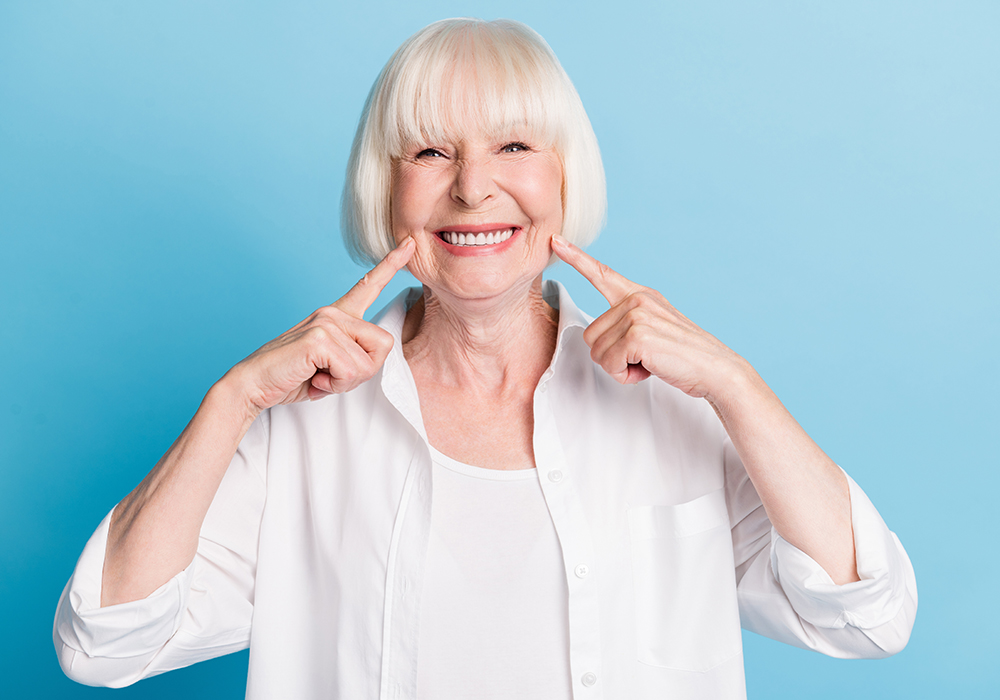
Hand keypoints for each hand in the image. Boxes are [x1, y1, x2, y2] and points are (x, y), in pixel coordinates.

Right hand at [229, 237, 414, 412]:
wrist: (252, 385)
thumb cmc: (293, 376)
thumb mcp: (332, 365)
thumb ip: (354, 356)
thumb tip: (373, 359)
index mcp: (336, 315)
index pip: (369, 285)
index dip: (392, 265)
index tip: (410, 243)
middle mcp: (333, 312)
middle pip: (384, 344)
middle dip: (364, 371)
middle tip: (331, 376)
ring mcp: (326, 321)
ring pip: (368, 362)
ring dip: (346, 381)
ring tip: (318, 377)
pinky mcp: (319, 338)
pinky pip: (351, 370)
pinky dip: (334, 384)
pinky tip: (313, 379)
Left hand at [551, 235, 742, 399]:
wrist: (716, 370)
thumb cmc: (683, 356)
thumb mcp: (654, 329)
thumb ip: (628, 323)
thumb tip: (597, 339)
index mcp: (640, 295)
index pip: (602, 273)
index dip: (576, 258)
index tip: (556, 241)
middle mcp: (636, 299)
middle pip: (590, 335)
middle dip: (612, 356)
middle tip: (644, 357)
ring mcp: (636, 315)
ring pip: (597, 352)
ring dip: (620, 367)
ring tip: (650, 362)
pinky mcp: (636, 336)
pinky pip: (609, 364)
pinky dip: (625, 376)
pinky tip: (649, 368)